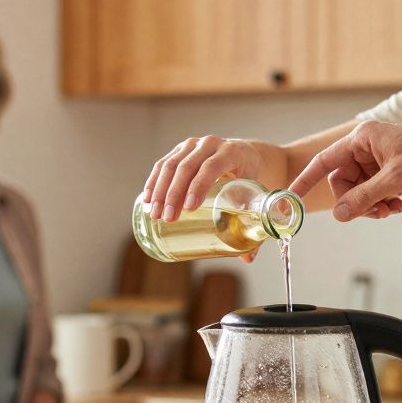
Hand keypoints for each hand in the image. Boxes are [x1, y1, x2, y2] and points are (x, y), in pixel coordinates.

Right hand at [144, 136, 261, 221]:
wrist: (243, 153)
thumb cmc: (249, 176)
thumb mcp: (254, 192)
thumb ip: (252, 222)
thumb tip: (248, 258)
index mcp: (232, 152)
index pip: (211, 167)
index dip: (199, 186)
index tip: (189, 208)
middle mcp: (210, 144)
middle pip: (187, 167)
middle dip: (174, 194)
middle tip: (168, 218)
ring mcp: (192, 145)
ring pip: (171, 165)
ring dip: (159, 191)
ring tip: (154, 214)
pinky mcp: (180, 150)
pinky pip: (162, 164)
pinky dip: (153, 182)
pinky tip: (147, 199)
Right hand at [288, 120, 401, 221]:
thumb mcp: (395, 180)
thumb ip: (363, 198)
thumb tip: (339, 214)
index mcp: (363, 138)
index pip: (325, 161)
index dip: (306, 180)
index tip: (291, 197)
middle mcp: (369, 148)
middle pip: (342, 182)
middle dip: (352, 201)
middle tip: (370, 213)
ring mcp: (381, 162)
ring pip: (358, 191)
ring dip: (369, 205)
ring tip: (388, 211)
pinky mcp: (394, 174)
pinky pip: (374, 194)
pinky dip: (381, 204)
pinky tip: (397, 207)